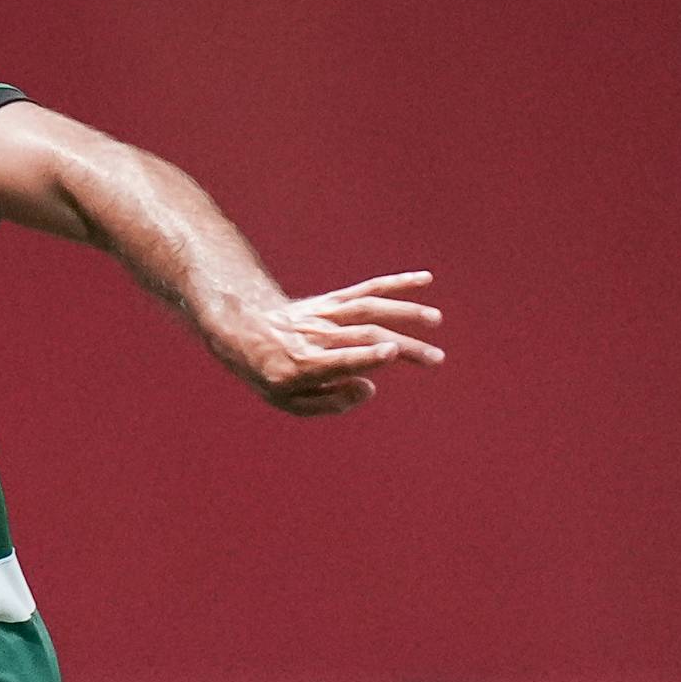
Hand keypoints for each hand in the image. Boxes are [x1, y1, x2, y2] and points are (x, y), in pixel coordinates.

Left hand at [215, 271, 443, 416]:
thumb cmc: (271, 373)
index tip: (392, 353)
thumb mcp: (288, 401)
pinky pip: (366, 290)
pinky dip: (396, 284)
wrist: (244, 329)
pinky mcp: (332, 300)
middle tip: (436, 359)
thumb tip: (369, 387)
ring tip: (435, 320)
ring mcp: (325, 315)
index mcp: (301, 366)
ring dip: (404, 312)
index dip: (365, 357)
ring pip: (369, 309)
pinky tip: (424, 280)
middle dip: (403, 346)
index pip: (338, 360)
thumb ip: (329, 401)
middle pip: (364, 336)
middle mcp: (315, 337)